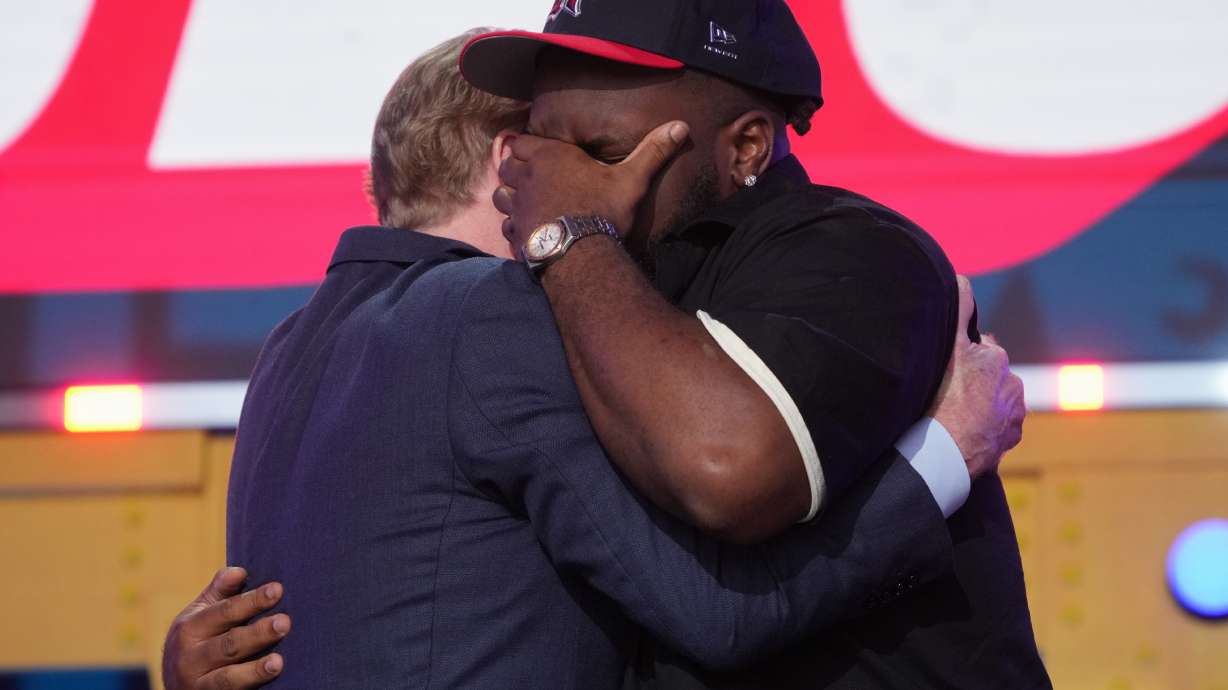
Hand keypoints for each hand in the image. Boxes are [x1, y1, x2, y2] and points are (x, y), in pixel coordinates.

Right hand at [162, 567, 290, 689]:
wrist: (176, 685)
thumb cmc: (197, 641)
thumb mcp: (200, 616)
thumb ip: (220, 593)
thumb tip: (239, 570)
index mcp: (189, 628)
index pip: (225, 612)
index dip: (252, 601)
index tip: (278, 589)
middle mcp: (189, 658)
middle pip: (229, 644)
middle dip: (258, 634)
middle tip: (285, 622)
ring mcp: (197, 685)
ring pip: (229, 678)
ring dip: (255, 670)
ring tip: (278, 662)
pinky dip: (250, 688)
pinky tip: (271, 683)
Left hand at [493, 121, 689, 256]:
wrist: (582, 254)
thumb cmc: (604, 211)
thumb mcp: (632, 179)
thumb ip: (652, 152)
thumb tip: (681, 126)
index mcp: (549, 157)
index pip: (521, 142)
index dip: (526, 148)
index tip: (537, 155)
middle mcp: (527, 178)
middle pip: (506, 166)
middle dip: (515, 170)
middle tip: (531, 178)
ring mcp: (518, 207)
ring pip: (501, 195)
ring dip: (510, 196)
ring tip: (526, 202)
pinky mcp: (516, 233)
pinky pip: (505, 225)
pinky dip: (513, 226)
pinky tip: (526, 230)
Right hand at [930, 276, 1025, 479]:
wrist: (948, 450)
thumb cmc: (944, 397)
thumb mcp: (949, 347)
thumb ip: (959, 309)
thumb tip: (962, 278)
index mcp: (997, 360)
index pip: (979, 352)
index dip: (960, 359)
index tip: (944, 372)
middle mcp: (1012, 386)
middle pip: (987, 379)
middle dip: (972, 384)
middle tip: (944, 395)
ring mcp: (1012, 416)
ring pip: (992, 405)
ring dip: (978, 408)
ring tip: (952, 417)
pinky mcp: (1007, 441)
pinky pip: (995, 430)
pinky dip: (982, 431)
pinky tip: (963, 433)